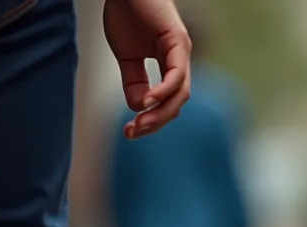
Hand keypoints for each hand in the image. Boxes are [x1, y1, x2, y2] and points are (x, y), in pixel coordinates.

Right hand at [103, 0, 190, 139]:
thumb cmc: (126, 14)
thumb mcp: (127, 58)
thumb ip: (133, 83)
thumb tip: (139, 109)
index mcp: (170, 67)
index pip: (167, 104)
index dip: (151, 121)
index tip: (130, 132)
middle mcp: (180, 61)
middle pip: (175, 105)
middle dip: (155, 123)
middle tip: (132, 132)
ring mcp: (181, 51)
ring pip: (179, 95)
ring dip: (160, 113)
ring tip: (139, 123)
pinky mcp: (177, 40)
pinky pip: (175, 75)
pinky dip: (163, 91)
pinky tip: (148, 101)